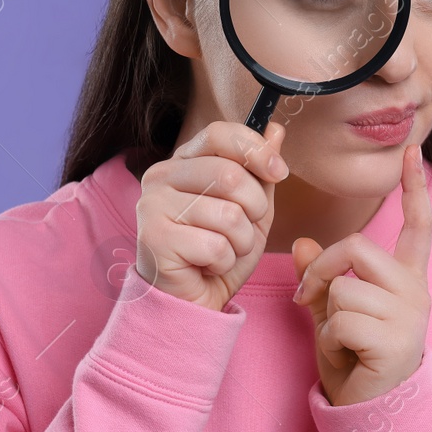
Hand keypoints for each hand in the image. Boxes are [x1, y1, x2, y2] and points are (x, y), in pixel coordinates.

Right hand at [136, 120, 288, 311]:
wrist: (191, 301)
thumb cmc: (218, 252)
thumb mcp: (250, 208)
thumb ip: (260, 170)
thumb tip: (276, 129)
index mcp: (183, 161)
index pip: (219, 134)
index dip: (255, 150)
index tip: (279, 172)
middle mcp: (160, 176)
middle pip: (230, 175)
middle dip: (254, 208)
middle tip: (243, 230)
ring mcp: (152, 206)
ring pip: (228, 215)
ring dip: (240, 241)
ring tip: (222, 251)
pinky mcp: (154, 239)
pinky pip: (216, 246)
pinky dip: (224, 262)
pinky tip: (206, 266)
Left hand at [291, 143, 431, 406]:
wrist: (374, 414)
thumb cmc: (356, 361)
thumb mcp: (334, 313)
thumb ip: (323, 278)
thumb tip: (304, 244)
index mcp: (406, 279)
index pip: (417, 224)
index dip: (414, 188)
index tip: (412, 151)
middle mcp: (415, 291)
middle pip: (356, 247)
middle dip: (322, 269)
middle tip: (309, 300)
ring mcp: (409, 315)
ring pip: (344, 285)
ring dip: (326, 316)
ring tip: (341, 342)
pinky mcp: (396, 341)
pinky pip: (343, 319)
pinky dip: (329, 339)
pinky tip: (346, 357)